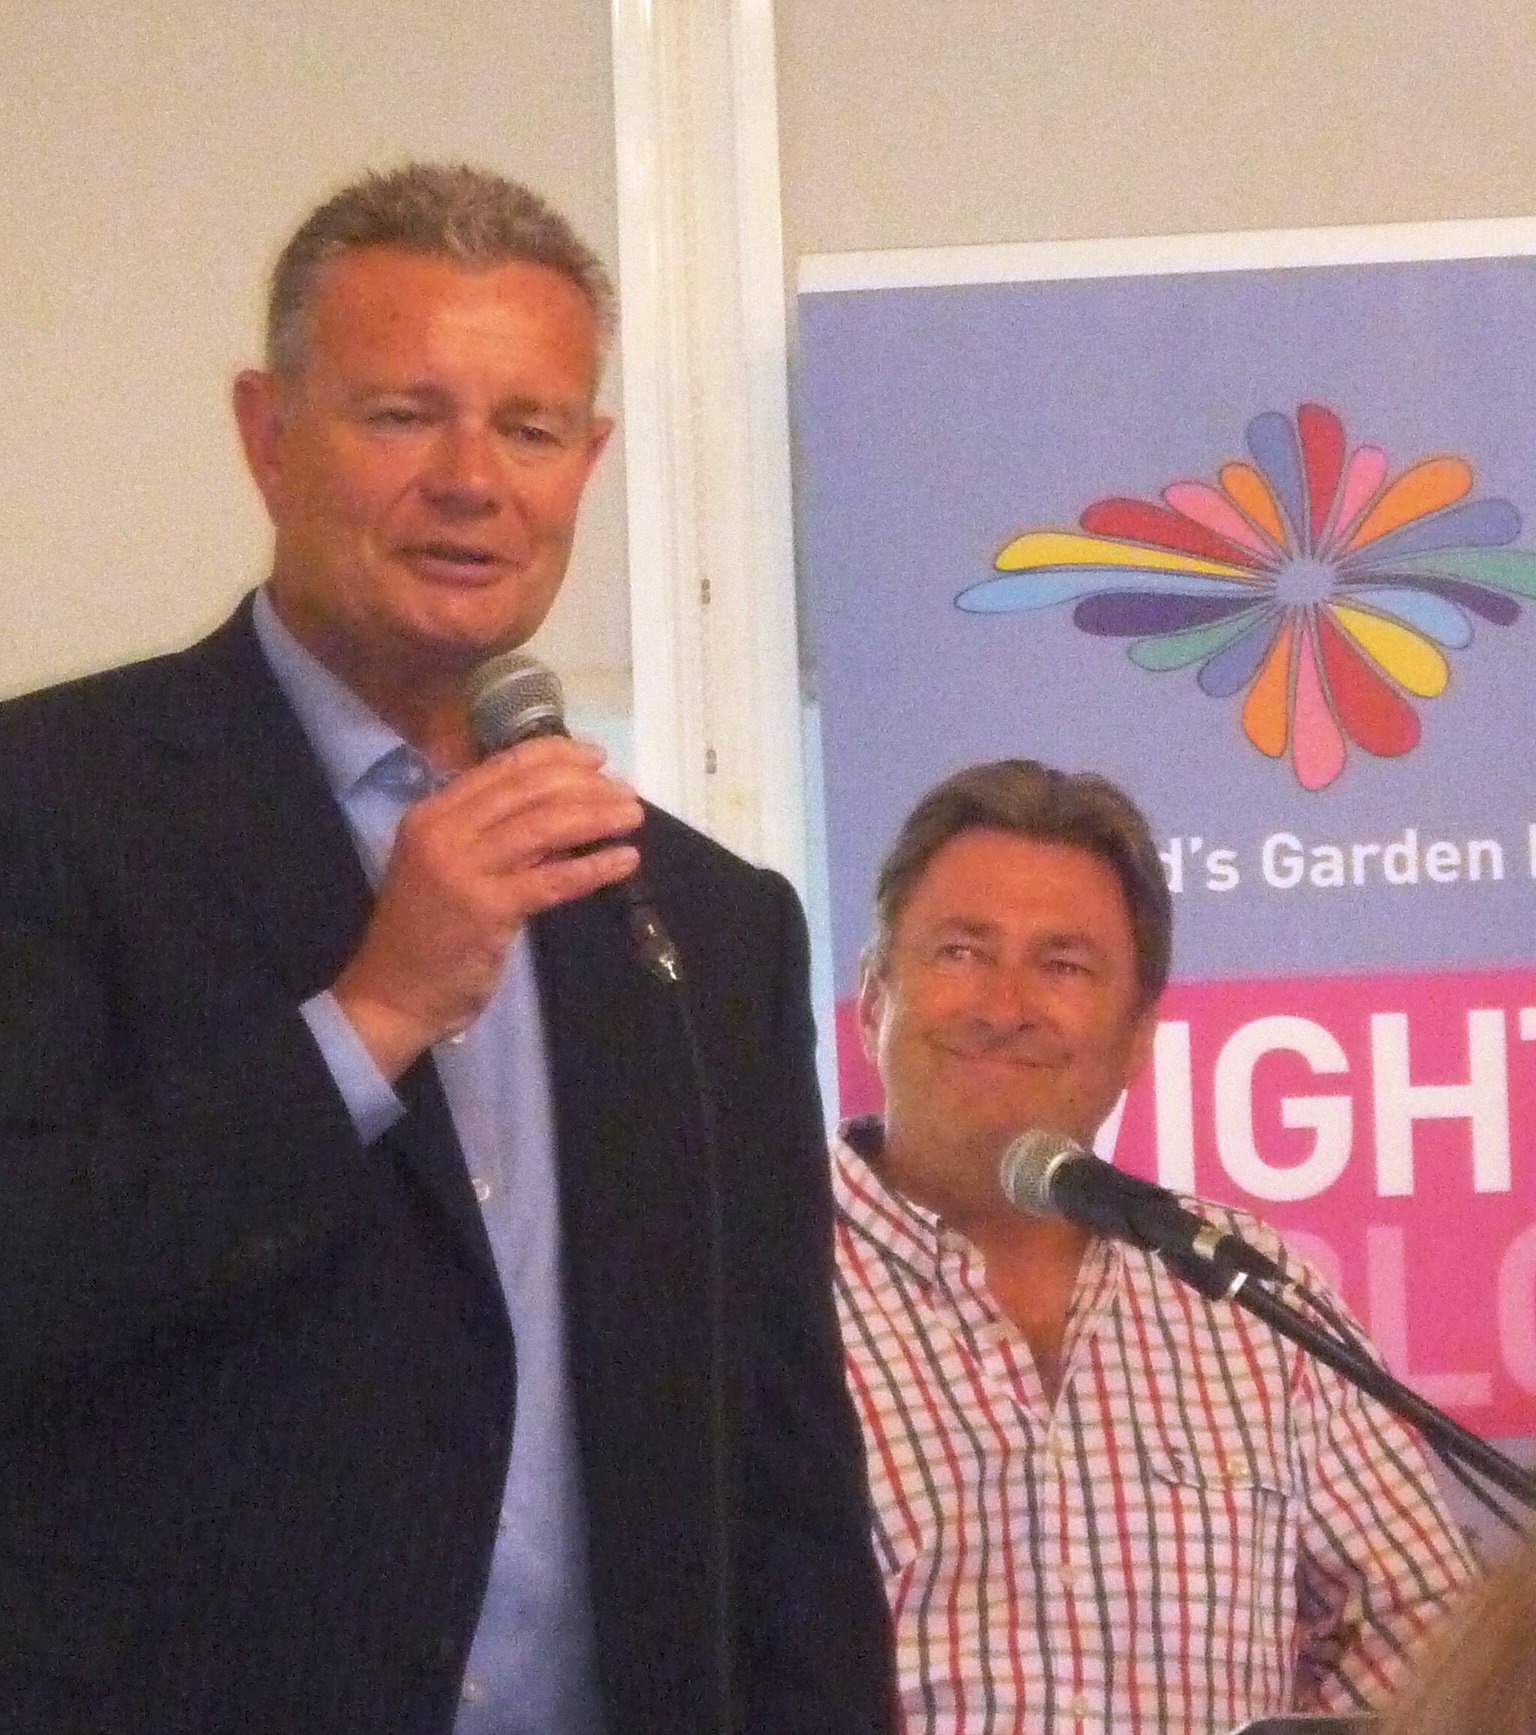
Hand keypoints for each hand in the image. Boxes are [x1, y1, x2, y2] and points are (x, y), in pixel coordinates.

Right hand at [332, 735, 642, 1077]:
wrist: (391, 994)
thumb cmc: (425, 931)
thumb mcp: (450, 866)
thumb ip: (495, 835)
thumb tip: (562, 808)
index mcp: (432, 813)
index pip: (502, 769)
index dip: (554, 755)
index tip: (595, 757)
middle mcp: (444, 831)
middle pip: (528, 791)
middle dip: (584, 784)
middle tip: (625, 790)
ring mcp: (463, 869)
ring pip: (544, 827)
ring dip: (596, 816)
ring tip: (632, 816)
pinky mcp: (488, 909)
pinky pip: (553, 880)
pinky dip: (594, 867)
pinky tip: (625, 859)